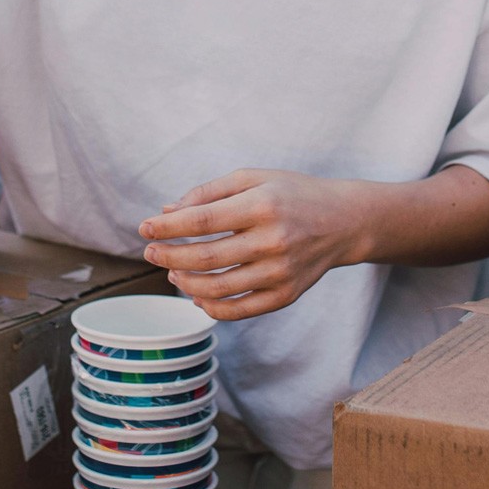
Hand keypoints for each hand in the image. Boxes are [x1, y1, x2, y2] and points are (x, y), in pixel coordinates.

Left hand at [138, 170, 371, 321]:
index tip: (144, 228)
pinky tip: (197, 293)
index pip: (203, 221)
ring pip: (218, 288)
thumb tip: (167, 213)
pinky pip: (239, 310)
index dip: (168, 228)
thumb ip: (209, 193)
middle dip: (169, 256)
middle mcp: (273, 240)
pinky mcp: (286, 295)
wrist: (344, 221)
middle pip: (206, 257)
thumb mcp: (253, 178)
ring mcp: (281, 272)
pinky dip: (211, 306)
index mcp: (263, 205)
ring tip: (172, 271)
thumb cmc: (292, 193)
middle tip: (151, 253)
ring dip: (185, 282)